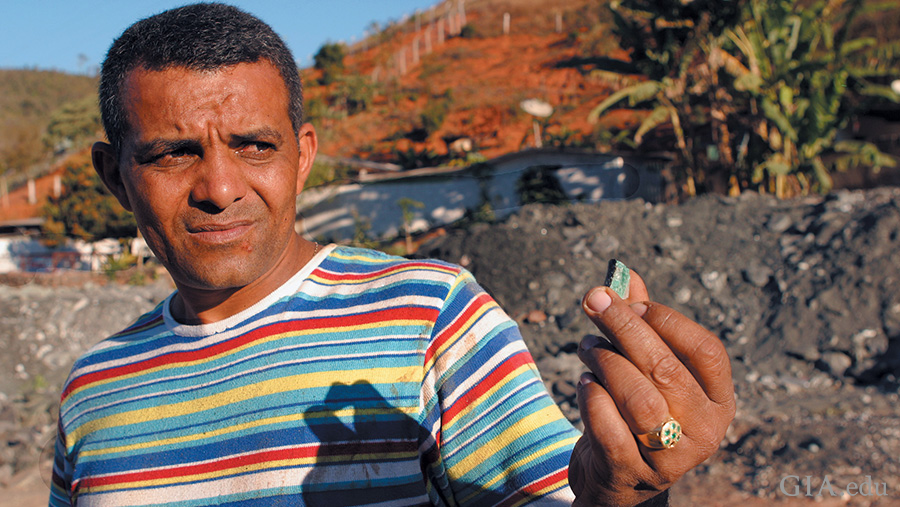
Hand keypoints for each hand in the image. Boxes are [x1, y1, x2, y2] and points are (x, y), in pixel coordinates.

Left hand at [568, 270, 734, 506]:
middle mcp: (704, 430)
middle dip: (622, 327)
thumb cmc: (634, 412)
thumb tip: (625, 275)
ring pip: (635, 397)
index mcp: (719, 400)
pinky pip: (607, 425)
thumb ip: (642, 324)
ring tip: (586, 348)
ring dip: (603, 361)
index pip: (706, 350)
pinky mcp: (631, 472)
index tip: (632, 303)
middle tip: (592, 303)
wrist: (618, 480)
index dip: (667, 320)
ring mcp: (669, 456)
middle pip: (664, 368)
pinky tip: (583, 383)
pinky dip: (590, 396)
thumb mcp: (647, 371)